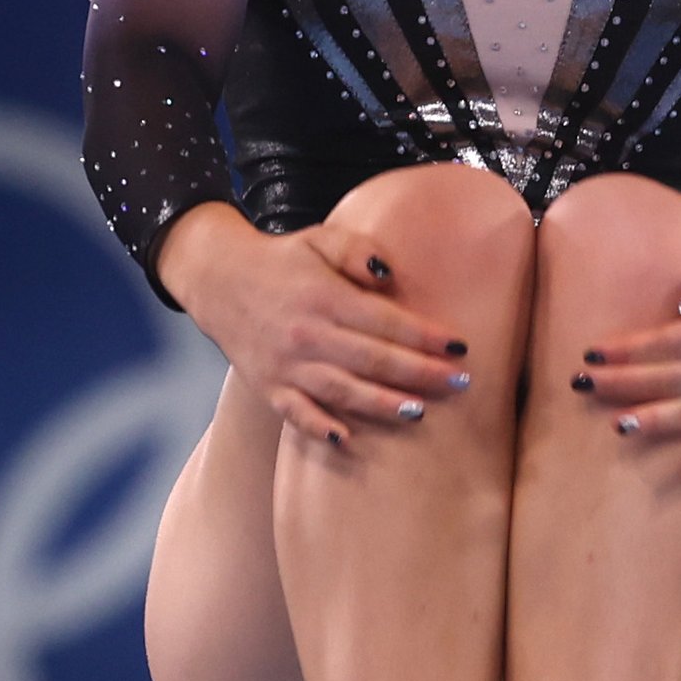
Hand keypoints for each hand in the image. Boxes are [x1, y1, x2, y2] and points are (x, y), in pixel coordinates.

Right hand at [155, 201, 472, 447]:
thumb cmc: (282, 261)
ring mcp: (287, 364)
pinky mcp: (269, 387)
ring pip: (341, 390)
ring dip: (381, 404)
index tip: (460, 347)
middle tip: (461, 384)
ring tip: (419, 412)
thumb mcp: (320, 239)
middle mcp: (307, 334)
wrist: (219, 280)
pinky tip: (346, 440)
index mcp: (324, 297)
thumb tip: (392, 275)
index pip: (384, 320)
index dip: (424, 335)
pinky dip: (318, 428)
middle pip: (372, 359)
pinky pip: (295, 413)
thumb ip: (358, 250)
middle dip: (420, 373)